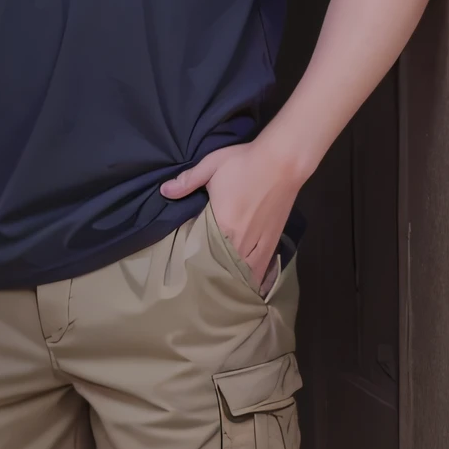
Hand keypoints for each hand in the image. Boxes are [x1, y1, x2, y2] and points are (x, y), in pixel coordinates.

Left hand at [160, 136, 302, 287]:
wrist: (284, 161)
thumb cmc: (245, 162)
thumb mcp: (212, 165)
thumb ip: (188, 181)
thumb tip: (164, 191)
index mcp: (224, 225)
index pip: (204, 251)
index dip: (194, 260)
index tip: (185, 264)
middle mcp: (242, 240)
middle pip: (224, 266)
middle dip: (213, 274)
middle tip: (200, 280)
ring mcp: (260, 243)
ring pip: (245, 272)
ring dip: (234, 279)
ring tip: (222, 287)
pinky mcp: (273, 240)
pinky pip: (263, 267)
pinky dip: (253, 276)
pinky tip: (246, 283)